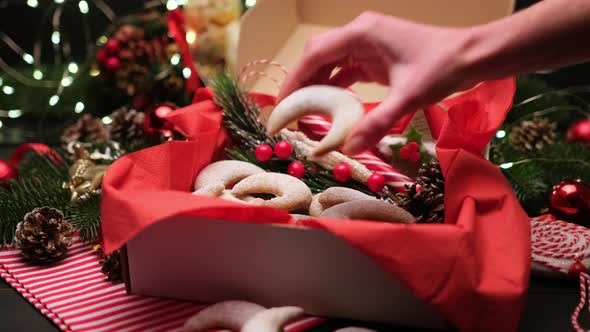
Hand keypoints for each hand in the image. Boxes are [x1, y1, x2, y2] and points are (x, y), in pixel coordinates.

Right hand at [278, 12, 477, 154]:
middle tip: (290, 112)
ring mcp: (369, 44)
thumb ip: (377, 123)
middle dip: (302, 83)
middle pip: (318, 56)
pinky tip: (330, 106)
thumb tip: (349, 149)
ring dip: (318, 86)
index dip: (294, 79)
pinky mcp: (377, 56)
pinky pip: (347, 70)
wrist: (473, 56)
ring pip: (331, 63)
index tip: (283, 104)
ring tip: (305, 112)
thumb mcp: (409, 97)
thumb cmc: (443, 68)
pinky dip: (336, 87)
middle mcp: (360, 34)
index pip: (315, 54)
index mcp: (361, 33)